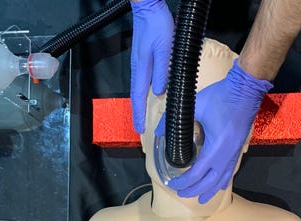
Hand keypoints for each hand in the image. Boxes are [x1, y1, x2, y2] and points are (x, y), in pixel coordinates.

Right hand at [130, 0, 173, 132]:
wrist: (148, 8)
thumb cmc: (156, 25)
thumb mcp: (164, 50)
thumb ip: (162, 72)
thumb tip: (160, 92)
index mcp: (141, 69)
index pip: (138, 98)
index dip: (139, 115)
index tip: (139, 129)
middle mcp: (137, 69)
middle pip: (136, 96)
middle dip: (137, 113)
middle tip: (139, 127)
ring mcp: (139, 64)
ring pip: (138, 89)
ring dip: (140, 104)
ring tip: (143, 116)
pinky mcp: (143, 58)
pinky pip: (141, 81)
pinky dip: (143, 92)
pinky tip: (149, 94)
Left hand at [156, 60, 272, 203]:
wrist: (246, 89)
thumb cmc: (222, 96)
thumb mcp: (194, 105)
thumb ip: (174, 119)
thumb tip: (158, 130)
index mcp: (215, 148)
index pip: (197, 174)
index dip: (184, 182)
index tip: (172, 184)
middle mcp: (226, 156)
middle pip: (209, 183)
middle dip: (194, 191)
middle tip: (181, 193)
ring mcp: (235, 153)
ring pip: (222, 180)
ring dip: (210, 191)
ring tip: (201, 199)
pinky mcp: (238, 149)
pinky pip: (230, 172)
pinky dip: (222, 181)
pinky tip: (218, 185)